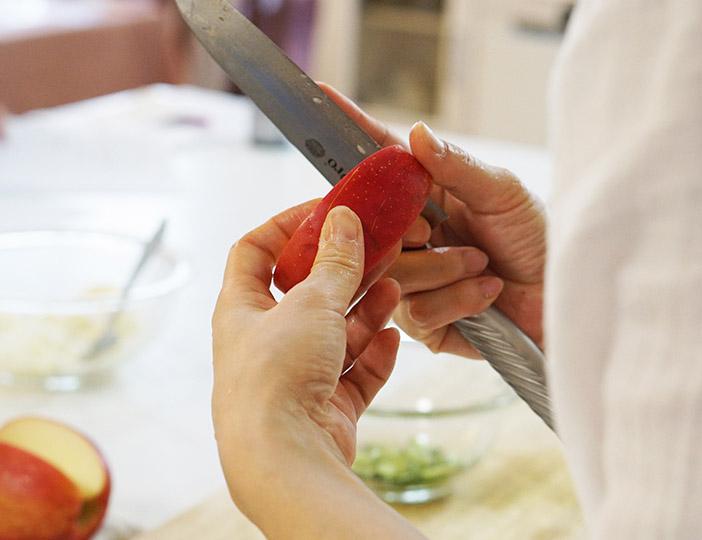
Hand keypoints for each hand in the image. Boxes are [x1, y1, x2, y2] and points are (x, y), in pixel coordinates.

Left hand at [212, 202, 423, 538]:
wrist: (285, 460)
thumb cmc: (276, 378)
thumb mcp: (310, 303)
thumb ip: (335, 262)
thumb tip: (344, 219)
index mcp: (242, 310)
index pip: (255, 251)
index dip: (287, 225)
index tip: (326, 211)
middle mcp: (265, 341)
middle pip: (306, 292)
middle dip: (343, 269)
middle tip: (378, 246)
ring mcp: (295, 376)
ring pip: (336, 332)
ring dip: (365, 310)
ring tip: (395, 287)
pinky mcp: (324, 406)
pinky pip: (354, 372)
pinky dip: (374, 355)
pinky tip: (394, 339)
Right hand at [320, 84, 545, 355]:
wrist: (560, 297)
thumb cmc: (535, 238)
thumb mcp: (503, 193)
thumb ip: (458, 166)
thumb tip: (418, 133)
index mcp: (426, 194)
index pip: (380, 159)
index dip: (351, 129)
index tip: (323, 96)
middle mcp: (411, 235)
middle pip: (370, 226)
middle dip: (410, 233)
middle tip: (438, 232)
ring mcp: (412, 278)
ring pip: (391, 273)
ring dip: (445, 270)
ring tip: (483, 265)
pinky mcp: (421, 320)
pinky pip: (415, 310)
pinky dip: (457, 300)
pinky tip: (486, 295)